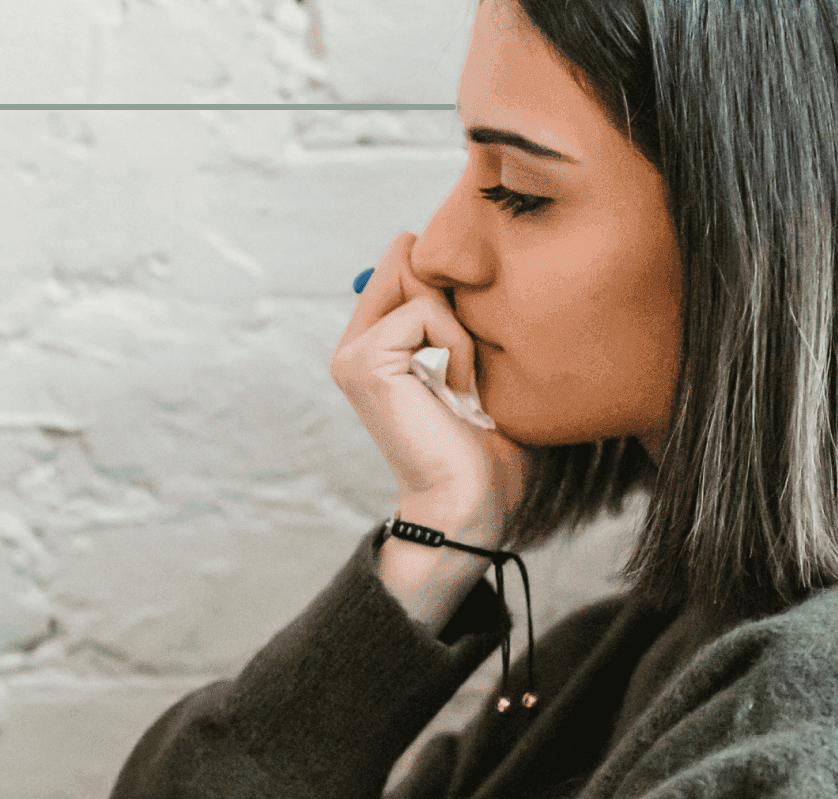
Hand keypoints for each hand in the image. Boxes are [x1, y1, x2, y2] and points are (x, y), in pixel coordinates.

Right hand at [330, 233, 526, 543]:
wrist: (468, 502)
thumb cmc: (485, 445)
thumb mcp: (475, 360)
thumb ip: (458, 309)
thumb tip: (454, 259)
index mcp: (375, 343)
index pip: (406, 264)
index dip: (451, 285)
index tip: (473, 344)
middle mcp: (355, 344)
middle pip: (408, 261)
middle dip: (455, 301)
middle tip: (467, 368)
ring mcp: (352, 352)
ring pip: (419, 282)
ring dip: (460, 330)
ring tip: (463, 385)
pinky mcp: (363, 360)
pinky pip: (425, 310)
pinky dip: (458, 346)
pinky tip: (458, 391)